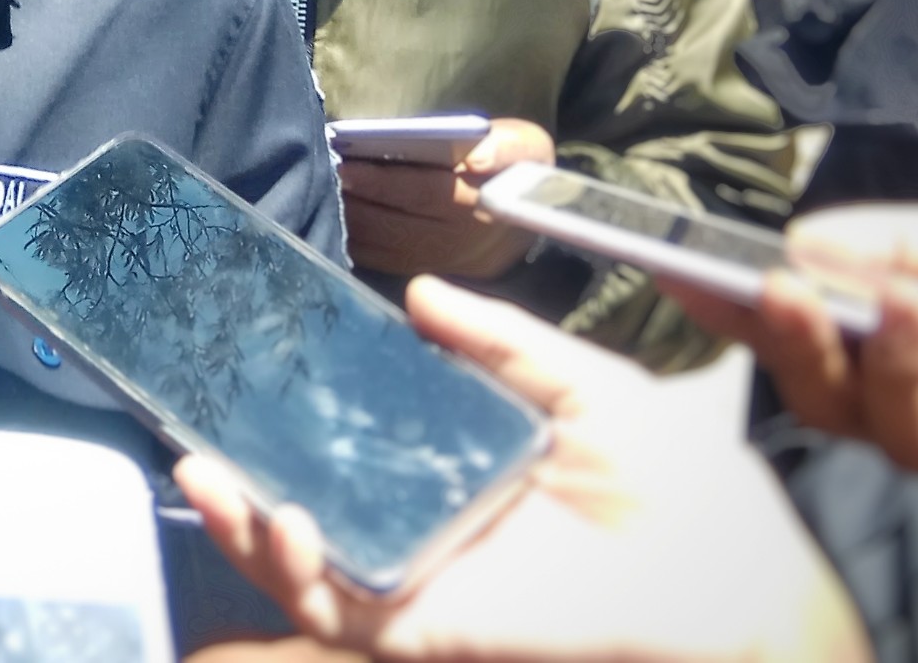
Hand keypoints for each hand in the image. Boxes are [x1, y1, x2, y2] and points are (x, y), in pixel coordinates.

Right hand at [177, 276, 864, 662]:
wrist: (728, 558)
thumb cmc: (676, 476)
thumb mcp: (582, 380)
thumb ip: (499, 339)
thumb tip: (416, 293)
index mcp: (453, 475)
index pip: (349, 456)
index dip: (286, 428)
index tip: (236, 381)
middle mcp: (427, 530)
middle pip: (306, 520)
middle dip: (234, 493)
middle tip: (189, 447)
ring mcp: (426, 580)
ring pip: (306, 574)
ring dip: (247, 534)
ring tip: (216, 483)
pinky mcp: (436, 624)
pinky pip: (349, 612)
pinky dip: (303, 575)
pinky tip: (288, 524)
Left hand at [339, 119, 551, 278]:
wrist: (533, 216)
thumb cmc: (519, 168)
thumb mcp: (528, 147)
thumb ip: (505, 147)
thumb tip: (475, 157)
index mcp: (487, 207)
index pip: (428, 194)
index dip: (384, 182)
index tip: (346, 166)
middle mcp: (464, 244)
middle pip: (399, 224)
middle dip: (356, 202)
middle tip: (321, 177)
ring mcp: (444, 265)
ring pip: (387, 247)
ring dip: (349, 222)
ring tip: (319, 194)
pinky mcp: (429, 273)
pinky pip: (384, 262)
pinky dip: (355, 242)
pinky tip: (331, 219)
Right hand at [669, 201, 917, 525]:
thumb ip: (906, 239)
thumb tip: (803, 235)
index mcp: (886, 359)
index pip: (789, 340)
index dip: (727, 311)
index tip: (674, 265)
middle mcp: (914, 418)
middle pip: (826, 404)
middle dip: (800, 346)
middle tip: (784, 288)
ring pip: (907, 431)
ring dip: (902, 364)